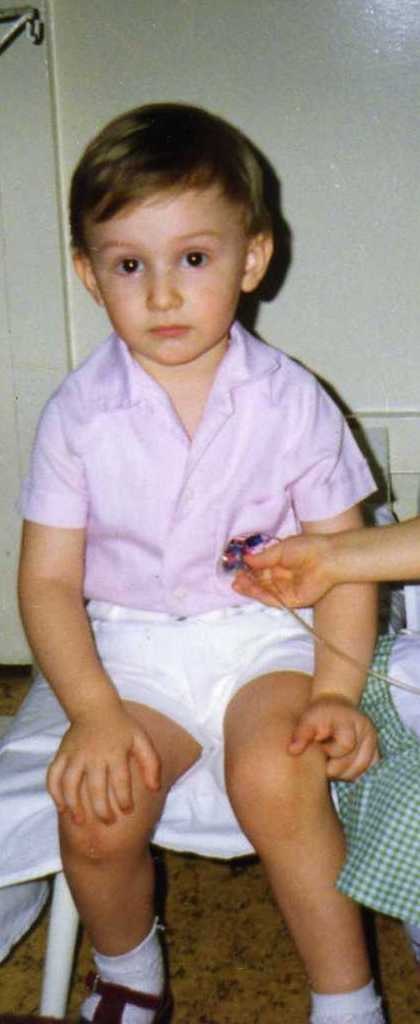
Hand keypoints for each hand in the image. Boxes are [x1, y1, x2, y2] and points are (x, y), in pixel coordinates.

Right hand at [47, 705, 160, 824]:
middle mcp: (94, 755)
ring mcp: (75, 755)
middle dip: (101, 810)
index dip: (124, 800)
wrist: (94, 706)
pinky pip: (53, 776)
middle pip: (95, 788)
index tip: (126, 811)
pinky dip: (54, 793)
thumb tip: (155, 789)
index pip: (120, 782)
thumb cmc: (121, 727)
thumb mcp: (141, 739)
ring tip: (80, 821)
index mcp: (115, 752)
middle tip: (108, 822)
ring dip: (74, 805)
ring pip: (70, 784)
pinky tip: (61, 808)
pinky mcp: (62, 754)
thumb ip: (151, 764)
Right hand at [232, 534, 334, 607]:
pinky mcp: (293, 600)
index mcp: (280, 565)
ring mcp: (287, 590)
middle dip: (247, 582)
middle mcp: (282, 579)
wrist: (328, 558)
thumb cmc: (308, 548)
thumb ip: (263, 557)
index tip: (237, 570)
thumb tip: (246, 559)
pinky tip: (250, 589)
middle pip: (260, 583)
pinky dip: (261, 596)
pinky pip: (274, 600)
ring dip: (250, 589)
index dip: (248, 571)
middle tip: (235, 580)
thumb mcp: (280, 549)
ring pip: (265, 592)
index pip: (260, 571)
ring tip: (238, 584)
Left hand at [288, 696, 378, 780]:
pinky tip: (340, 763)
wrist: (335, 704)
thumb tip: (292, 751)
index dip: (330, 751)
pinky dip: (350, 772)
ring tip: (331, 760)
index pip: (346, 745)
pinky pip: (363, 772)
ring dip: (343, 772)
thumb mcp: (308, 718)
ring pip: (360, 771)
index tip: (320, 746)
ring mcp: (373, 743)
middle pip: (355, 763)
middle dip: (335, 766)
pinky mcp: (374, 752)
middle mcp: (368, 731)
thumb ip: (300, 734)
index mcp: (352, 721)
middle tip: (324, 758)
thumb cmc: (320, 714)